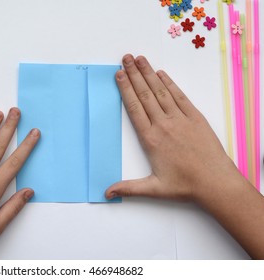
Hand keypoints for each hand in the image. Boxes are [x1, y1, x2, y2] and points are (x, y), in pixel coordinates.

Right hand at [105, 54, 263, 258]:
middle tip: (125, 58)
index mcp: (151, 139)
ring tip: (139, 59)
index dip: (125, 89)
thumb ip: (128, 188)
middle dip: (133, 74)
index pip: (134, 108)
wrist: (215, 182)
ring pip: (160, 92)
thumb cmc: (184, 185)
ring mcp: (180, 119)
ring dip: (149, 74)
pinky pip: (179, 96)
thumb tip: (106, 193)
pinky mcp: (195, 117)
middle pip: (144, 94)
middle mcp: (164, 124)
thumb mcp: (153, 188)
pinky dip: (169, 83)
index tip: (118, 75)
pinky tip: (161, 73)